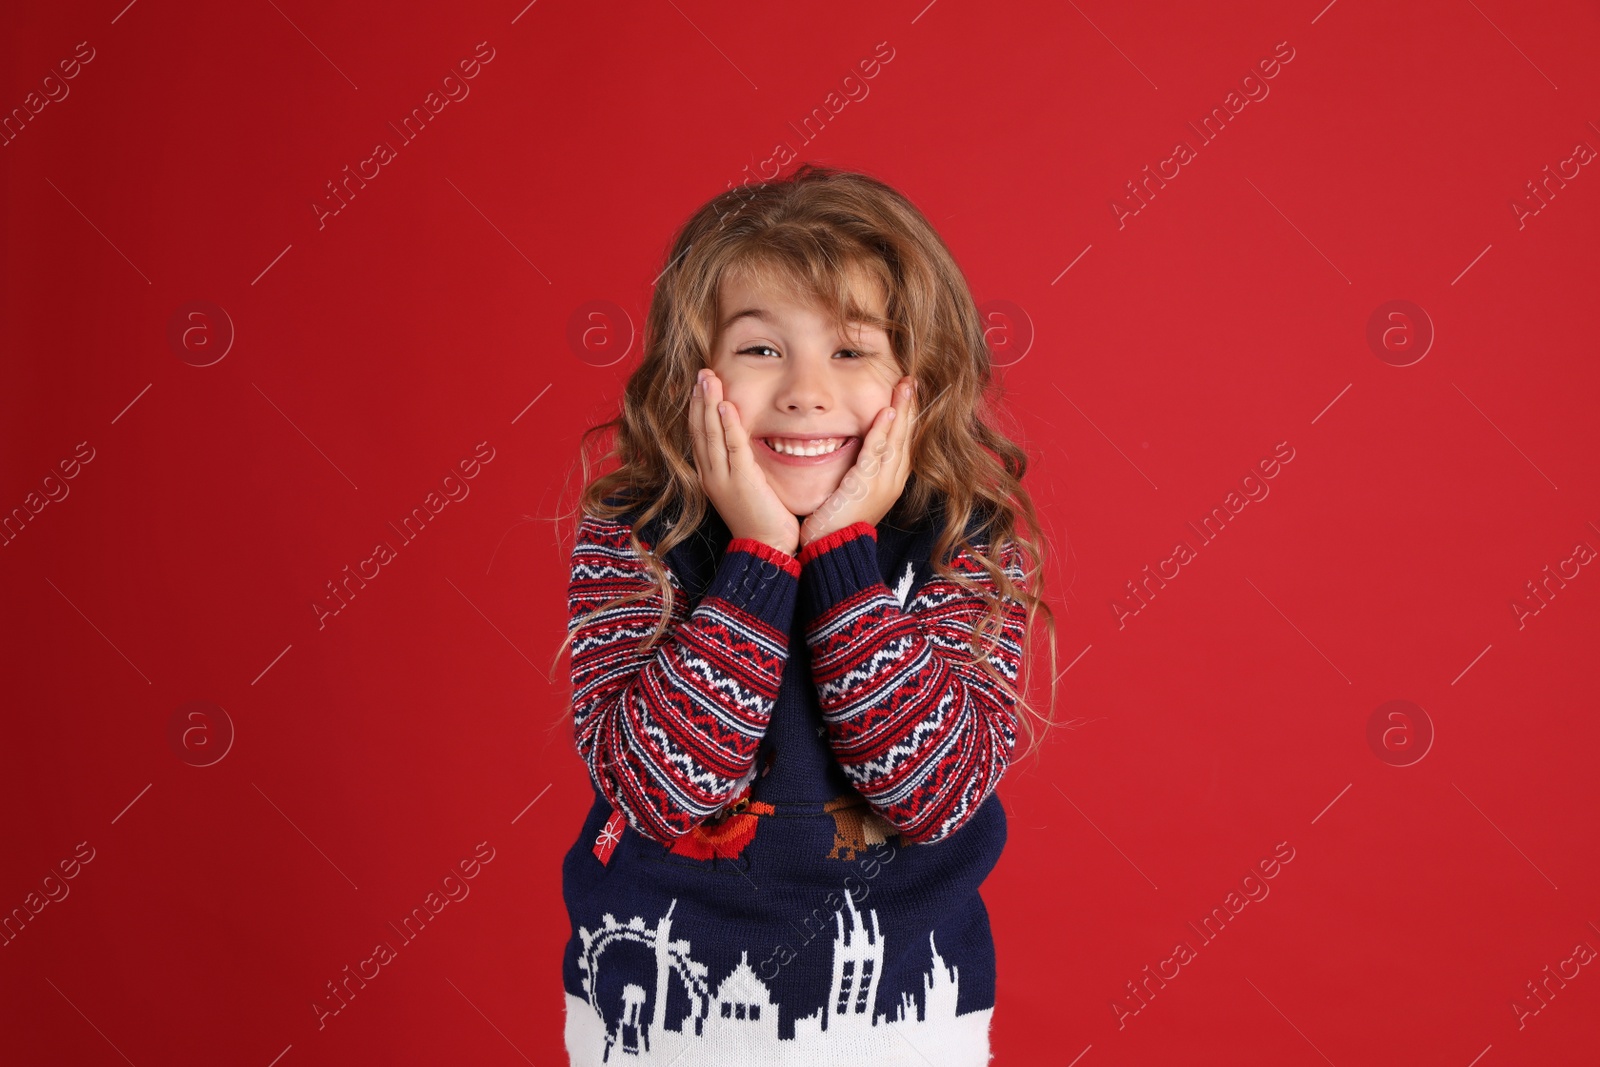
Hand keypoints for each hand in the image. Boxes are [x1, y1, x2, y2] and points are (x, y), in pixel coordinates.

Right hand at [690, 369, 800, 556]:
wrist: (767, 549)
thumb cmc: (762, 521)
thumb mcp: (747, 488)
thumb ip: (744, 466)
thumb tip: (748, 446)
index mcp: (711, 477)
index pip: (699, 436)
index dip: (697, 410)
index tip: (698, 387)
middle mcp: (711, 475)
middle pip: (699, 430)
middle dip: (698, 399)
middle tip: (700, 372)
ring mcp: (723, 478)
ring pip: (711, 434)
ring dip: (708, 404)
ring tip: (707, 378)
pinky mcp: (742, 481)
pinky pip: (732, 447)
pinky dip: (727, 425)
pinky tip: (725, 405)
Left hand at [798, 376, 916, 550]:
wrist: (831, 548)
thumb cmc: (836, 523)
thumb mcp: (852, 491)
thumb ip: (859, 470)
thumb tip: (857, 451)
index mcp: (890, 482)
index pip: (903, 443)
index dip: (907, 418)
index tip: (908, 395)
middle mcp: (892, 482)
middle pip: (906, 438)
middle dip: (910, 408)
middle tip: (911, 381)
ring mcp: (883, 484)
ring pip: (897, 440)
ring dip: (902, 411)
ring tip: (905, 386)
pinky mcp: (866, 486)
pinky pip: (877, 452)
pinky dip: (883, 431)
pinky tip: (888, 411)